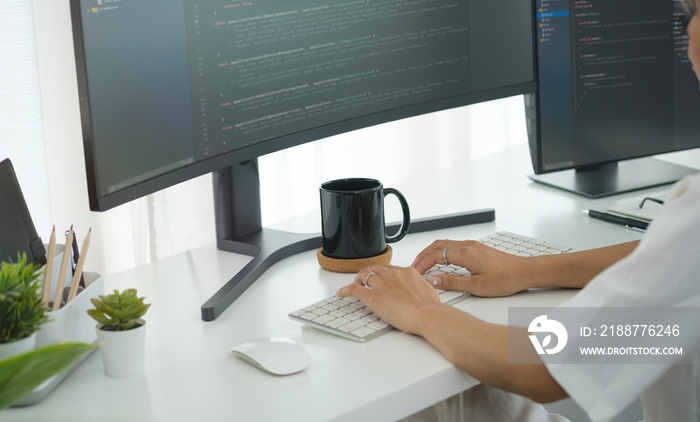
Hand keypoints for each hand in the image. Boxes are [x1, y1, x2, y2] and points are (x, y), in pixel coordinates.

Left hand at [336, 265, 440, 334]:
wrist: (426, 314)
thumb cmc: (430, 308)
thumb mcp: (428, 292)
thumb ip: (421, 289)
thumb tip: (422, 293)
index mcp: (407, 272)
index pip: (391, 269)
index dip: (384, 274)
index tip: (383, 278)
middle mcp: (393, 275)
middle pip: (376, 269)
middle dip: (370, 273)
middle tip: (366, 280)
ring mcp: (381, 284)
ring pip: (364, 275)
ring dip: (358, 280)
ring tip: (355, 285)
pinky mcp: (372, 296)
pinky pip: (354, 289)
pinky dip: (346, 290)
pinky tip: (341, 293)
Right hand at [411, 239, 532, 296]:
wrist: (525, 271)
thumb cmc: (506, 279)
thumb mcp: (477, 286)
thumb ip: (453, 283)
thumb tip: (434, 280)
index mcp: (465, 254)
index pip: (435, 255)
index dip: (422, 264)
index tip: (415, 273)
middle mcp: (467, 246)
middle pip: (437, 245)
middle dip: (423, 255)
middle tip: (414, 266)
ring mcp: (473, 245)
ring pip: (445, 244)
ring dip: (432, 252)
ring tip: (424, 263)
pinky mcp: (477, 248)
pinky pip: (453, 246)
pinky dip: (442, 252)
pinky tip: (442, 261)